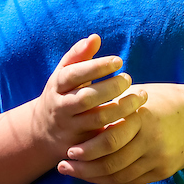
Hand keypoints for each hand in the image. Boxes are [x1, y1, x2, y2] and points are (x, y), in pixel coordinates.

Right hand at [37, 35, 147, 158]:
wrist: (43, 132)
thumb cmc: (62, 93)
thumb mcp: (64, 74)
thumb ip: (79, 55)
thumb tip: (95, 37)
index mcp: (56, 87)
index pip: (74, 74)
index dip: (97, 66)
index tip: (119, 61)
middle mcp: (60, 108)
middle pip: (86, 99)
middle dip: (111, 88)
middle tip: (129, 78)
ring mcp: (70, 129)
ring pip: (98, 119)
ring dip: (123, 107)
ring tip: (140, 96)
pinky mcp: (82, 146)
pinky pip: (104, 138)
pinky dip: (122, 128)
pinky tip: (137, 117)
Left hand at [55, 82, 183, 183]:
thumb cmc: (165, 101)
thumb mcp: (140, 95)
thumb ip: (115, 106)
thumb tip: (81, 111)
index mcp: (143, 117)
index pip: (110, 138)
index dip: (88, 148)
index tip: (69, 151)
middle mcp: (152, 140)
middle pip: (112, 162)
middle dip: (85, 168)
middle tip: (65, 166)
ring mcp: (159, 158)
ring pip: (120, 175)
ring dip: (94, 176)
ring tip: (75, 171)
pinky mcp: (163, 171)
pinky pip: (132, 180)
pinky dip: (112, 179)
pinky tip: (98, 175)